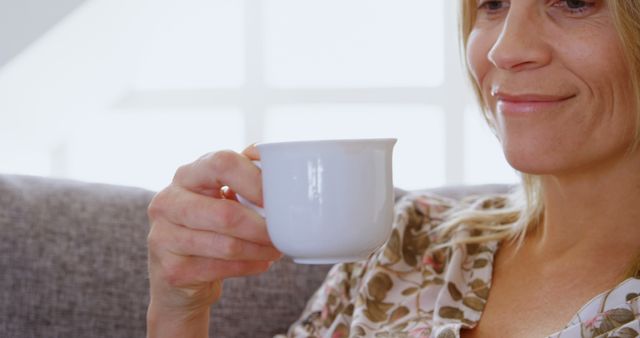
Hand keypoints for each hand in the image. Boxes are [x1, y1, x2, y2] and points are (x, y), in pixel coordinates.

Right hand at [146, 145, 281, 336]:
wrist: (177, 269)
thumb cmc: (208, 223)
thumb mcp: (220, 193)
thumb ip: (242, 173)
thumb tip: (268, 156)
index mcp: (187, 175)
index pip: (221, 163)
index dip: (254, 180)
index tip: (277, 197)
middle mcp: (168, 202)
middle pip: (226, 214)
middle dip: (262, 227)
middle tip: (283, 232)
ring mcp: (164, 237)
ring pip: (227, 246)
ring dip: (259, 249)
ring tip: (276, 248)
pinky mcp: (172, 269)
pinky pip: (221, 269)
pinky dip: (248, 266)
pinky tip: (260, 262)